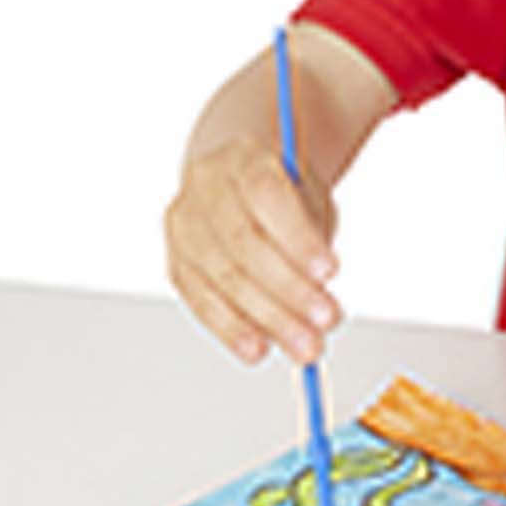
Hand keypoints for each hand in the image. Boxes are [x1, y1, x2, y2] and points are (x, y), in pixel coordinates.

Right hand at [164, 135, 341, 365]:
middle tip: (326, 320)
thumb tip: (319, 294)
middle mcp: (205, 185)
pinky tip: (259, 349)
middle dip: (289, 288)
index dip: (297, 237)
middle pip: (243, 243)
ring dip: (267, 317)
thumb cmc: (279, 189)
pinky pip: (200, 299)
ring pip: (222, 275)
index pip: (267, 194)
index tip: (330, 272)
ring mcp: (183, 223)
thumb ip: (311, 234)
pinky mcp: (175, 260)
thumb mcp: (306, 193)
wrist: (233, 177)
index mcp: (244, 156)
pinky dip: (231, 328)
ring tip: (304, 345)